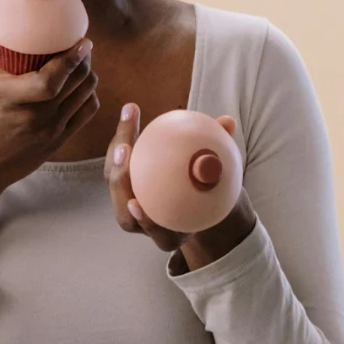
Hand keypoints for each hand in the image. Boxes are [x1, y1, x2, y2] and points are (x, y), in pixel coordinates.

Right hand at [0, 7, 99, 199]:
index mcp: (10, 99)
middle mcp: (35, 117)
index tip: (82, 39)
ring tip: (79, 60)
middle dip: (84, 58)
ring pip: (86, 95)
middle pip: (77, 82)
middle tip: (78, 42)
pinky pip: (85, 114)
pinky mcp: (56, 144)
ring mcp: (49, 133)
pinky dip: (88, 96)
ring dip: (87, 74)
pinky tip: (78, 85)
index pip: (52, 78)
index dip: (72, 57)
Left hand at [105, 104, 256, 271]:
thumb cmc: (212, 189)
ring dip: (117, 148)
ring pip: (115, 180)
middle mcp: (146, 223)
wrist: (198, 198)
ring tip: (129, 118)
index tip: (136, 205)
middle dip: (120, 181)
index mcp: (172, 233)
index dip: (145, 222)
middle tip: (125, 149)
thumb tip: (228, 122)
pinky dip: (124, 135)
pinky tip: (131, 110)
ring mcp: (130, 203)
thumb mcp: (222, 178)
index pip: (158, 233)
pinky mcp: (123, 182)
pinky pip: (117, 160)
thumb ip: (223, 155)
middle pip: (125, 208)